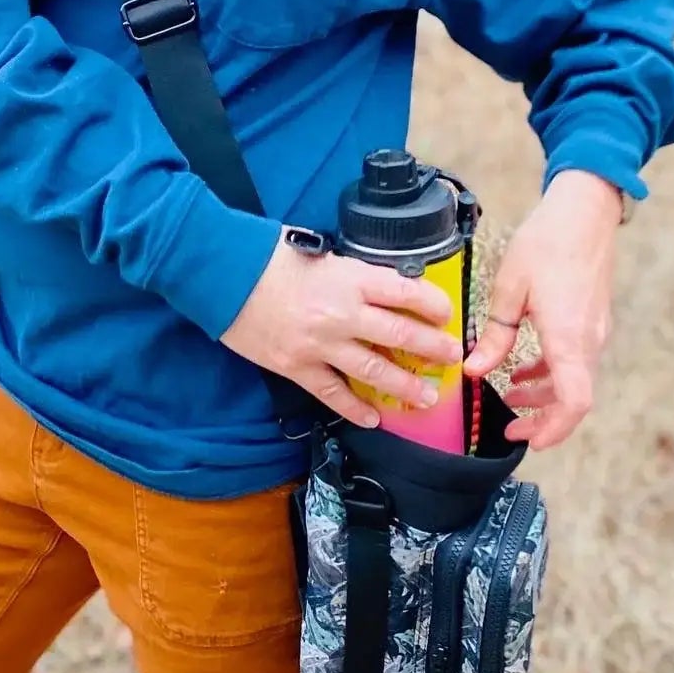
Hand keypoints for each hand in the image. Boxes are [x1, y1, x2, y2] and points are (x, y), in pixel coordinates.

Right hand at [222, 230, 461, 427]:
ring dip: (405, 386)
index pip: (405, 292)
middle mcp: (342, 313)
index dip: (432, 304)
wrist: (222, 275)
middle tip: (450, 357)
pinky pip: (333, 393)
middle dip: (431, 347)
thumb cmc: (268, 256)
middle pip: (400, 334)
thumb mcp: (319, 254)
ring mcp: (320, 344)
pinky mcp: (296, 367)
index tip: (446, 313)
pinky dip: (355, 409)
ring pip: (374, 371)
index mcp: (350, 278)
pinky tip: (373, 418)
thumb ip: (349, 274)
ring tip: (427, 396)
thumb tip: (375, 288)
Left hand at [465, 170, 622, 450]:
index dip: (554, 430)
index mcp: (568, 337)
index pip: (574, 402)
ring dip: (544, 396)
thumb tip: (473, 370)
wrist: (584, 212)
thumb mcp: (509, 288)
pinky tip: (522, 368)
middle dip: (543, 420)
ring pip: (574, 381)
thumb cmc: (547, 243)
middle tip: (511, 428)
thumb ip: (495, 335)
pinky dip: (551, 373)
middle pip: (574, 399)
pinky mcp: (592, 322)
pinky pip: (575, 361)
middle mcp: (588, 341)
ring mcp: (594, 332)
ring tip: (509, 396)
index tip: (528, 439)